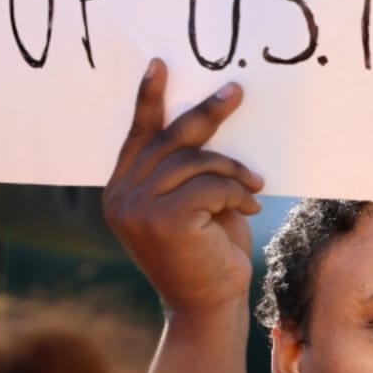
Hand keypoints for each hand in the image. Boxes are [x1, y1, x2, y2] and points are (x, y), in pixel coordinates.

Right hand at [103, 60, 263, 316]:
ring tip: (252, 187)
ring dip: (232, 170)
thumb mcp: (193, 205)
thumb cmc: (207, 253)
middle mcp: (121, 198)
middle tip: (235, 92)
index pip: (137, 136)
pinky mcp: (164, 220)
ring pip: (194, 161)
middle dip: (207, 115)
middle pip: (169, 140)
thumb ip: (185, 170)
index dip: (150, 99)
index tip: (161, 64)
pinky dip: (234, 191)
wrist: (208, 308)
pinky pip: (209, 185)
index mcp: (120, 191)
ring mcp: (137, 209)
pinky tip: (248, 207)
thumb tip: (207, 117)